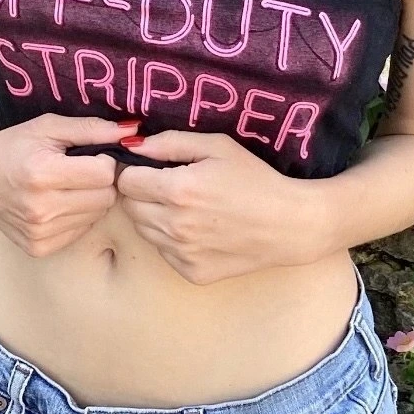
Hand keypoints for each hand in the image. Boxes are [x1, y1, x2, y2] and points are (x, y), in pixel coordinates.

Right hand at [0, 113, 138, 257]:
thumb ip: (92, 128)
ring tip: (67, 186)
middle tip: (81, 170)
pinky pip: (81, 231)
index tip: (92, 154)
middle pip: (105, 197)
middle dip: (101, 181)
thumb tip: (132, 131)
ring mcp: (40, 233)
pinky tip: (58, 204)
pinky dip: (77, 216)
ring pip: (97, 216)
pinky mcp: (40, 247)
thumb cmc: (14, 145)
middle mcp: (41, 209)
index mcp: (43, 174)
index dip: (104, 160)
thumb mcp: (49, 127)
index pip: (105, 173)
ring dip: (90, 199)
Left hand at [114, 129, 321, 283]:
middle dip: (143, 194)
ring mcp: (181, 253)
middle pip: (130, 207)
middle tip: (172, 187)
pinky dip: (173, 240)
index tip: (152, 169)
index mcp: (178, 190)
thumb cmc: (255, 179)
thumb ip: (170, 142)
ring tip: (188, 208)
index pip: (126, 181)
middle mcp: (174, 225)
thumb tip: (132, 145)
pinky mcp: (191, 272)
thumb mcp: (217, 147)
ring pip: (144, 230)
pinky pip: (164, 252)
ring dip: (155, 217)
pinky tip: (200, 230)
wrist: (288, 224)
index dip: (136, 171)